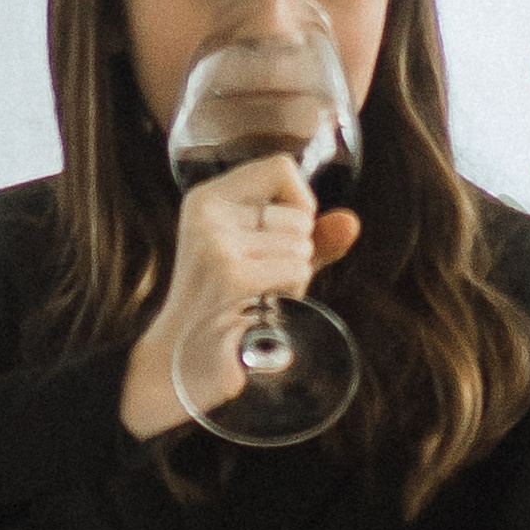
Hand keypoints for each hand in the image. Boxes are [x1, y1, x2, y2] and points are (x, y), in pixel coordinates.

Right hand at [118, 155, 360, 442]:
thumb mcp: (264, 260)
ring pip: (301, 244)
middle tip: (261, 280)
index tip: (283, 235)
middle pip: (298, 212)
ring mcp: (216, 243)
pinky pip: (296, 270)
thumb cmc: (225, 309)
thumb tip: (351, 222)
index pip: (281, 167)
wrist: (178, 362)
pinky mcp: (230, 275)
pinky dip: (292, 293)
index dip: (300, 202)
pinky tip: (262, 308)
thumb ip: (309, 238)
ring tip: (258, 296)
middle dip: (297, 251)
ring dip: (294, 277)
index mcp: (206, 198)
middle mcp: (207, 212)